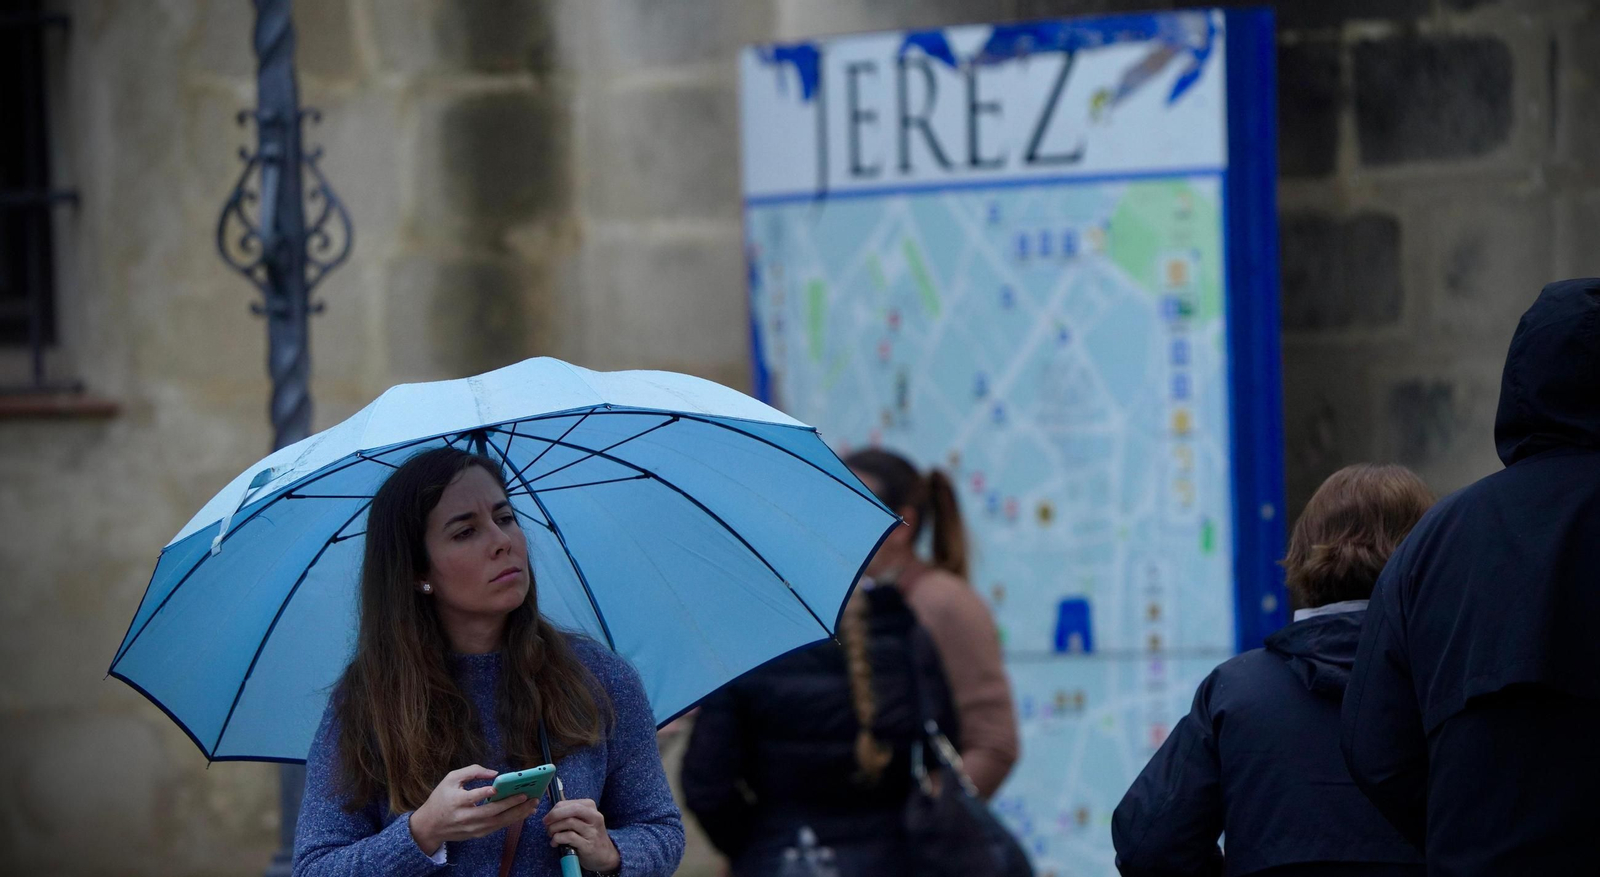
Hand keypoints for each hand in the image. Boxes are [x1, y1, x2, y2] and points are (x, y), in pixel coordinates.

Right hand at [409, 765, 541, 855]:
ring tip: (532, 804)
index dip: (484, 793)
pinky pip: (498, 827)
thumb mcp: (450, 779)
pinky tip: (524, 813)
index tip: (497, 788)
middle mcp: (464, 817)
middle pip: (490, 812)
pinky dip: (512, 820)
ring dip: (517, 814)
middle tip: (528, 796)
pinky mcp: (477, 834)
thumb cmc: (441, 799)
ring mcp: (472, 828)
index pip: (471, 797)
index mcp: (455, 801)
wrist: (429, 826)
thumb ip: (472, 772)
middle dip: (511, 804)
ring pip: (498, 822)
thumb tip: (495, 773)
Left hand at [543, 798, 620, 872]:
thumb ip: (569, 813)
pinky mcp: (588, 845)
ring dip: (554, 829)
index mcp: (590, 807)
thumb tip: (550, 813)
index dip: (554, 810)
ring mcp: (592, 831)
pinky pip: (569, 837)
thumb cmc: (588, 834)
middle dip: (554, 815)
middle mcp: (594, 817)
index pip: (569, 803)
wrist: (604, 854)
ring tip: (551, 834)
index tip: (548, 818)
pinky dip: (557, 839)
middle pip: (572, 809)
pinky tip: (555, 843)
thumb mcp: (583, 819)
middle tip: (546, 824)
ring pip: (569, 823)